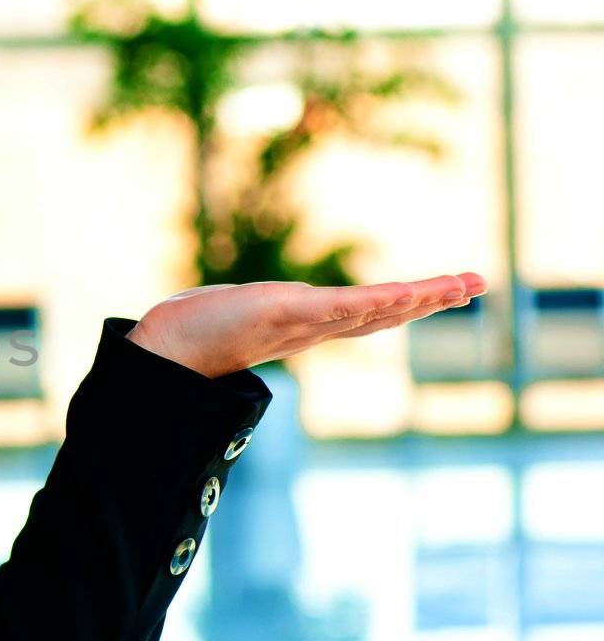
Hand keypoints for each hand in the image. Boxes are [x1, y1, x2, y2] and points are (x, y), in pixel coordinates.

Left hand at [125, 272, 489, 378]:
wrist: (161, 357)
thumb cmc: (194, 336)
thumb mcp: (245, 316)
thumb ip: (270, 313)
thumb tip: (280, 306)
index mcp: (305, 328)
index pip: (368, 315)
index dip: (410, 305)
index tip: (451, 290)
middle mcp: (309, 329)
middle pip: (381, 315)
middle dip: (431, 300)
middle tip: (479, 283)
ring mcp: (296, 324)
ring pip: (367, 312)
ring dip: (415, 298)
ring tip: (461, 284)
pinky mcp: (277, 314)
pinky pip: (332, 307)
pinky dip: (368, 301)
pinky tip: (400, 292)